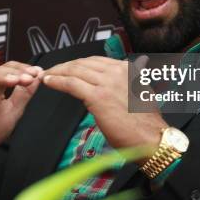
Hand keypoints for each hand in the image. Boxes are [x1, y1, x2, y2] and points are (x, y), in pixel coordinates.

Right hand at [0, 61, 41, 166]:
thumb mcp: (12, 113)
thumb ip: (23, 96)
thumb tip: (36, 79)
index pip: (11, 72)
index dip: (24, 71)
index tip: (37, 74)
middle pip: (0, 71)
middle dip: (16, 73)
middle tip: (30, 76)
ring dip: (2, 76)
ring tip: (16, 79)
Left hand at [40, 56, 166, 162]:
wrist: (152, 139)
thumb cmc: (146, 123)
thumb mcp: (142, 92)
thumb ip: (130, 80)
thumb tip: (127, 72)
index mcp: (127, 69)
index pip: (96, 61)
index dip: (78, 63)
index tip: (68, 68)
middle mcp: (117, 71)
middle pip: (83, 63)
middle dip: (65, 66)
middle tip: (52, 70)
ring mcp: (107, 83)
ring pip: (75, 70)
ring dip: (57, 71)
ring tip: (47, 75)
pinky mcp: (98, 97)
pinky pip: (71, 84)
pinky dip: (57, 81)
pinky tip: (48, 81)